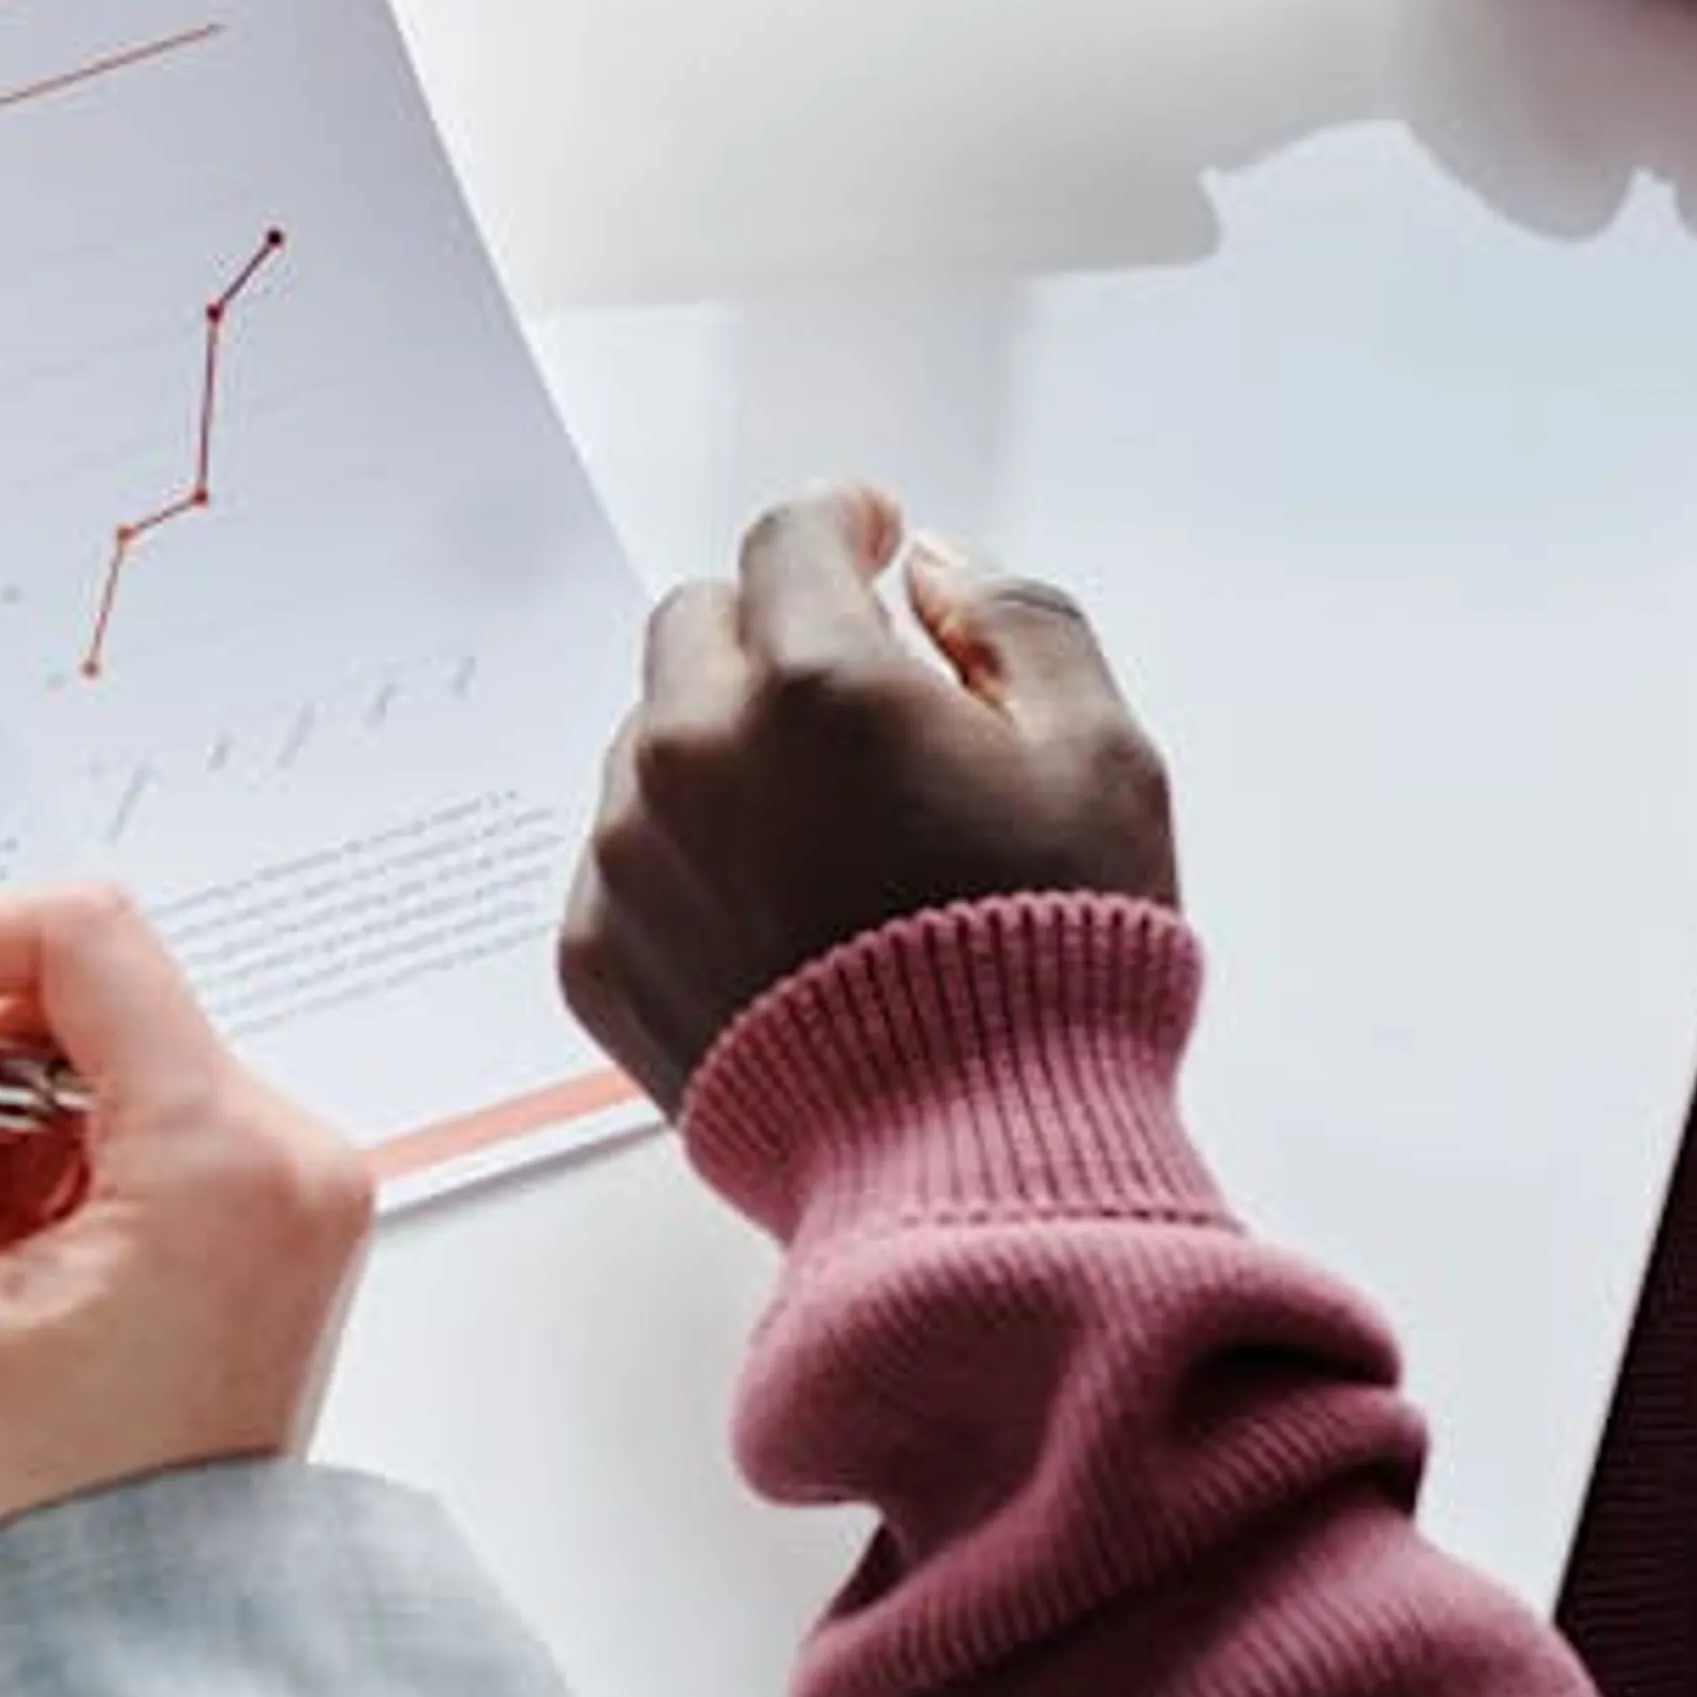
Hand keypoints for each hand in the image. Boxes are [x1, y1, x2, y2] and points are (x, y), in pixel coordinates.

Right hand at [0, 882, 374, 1566]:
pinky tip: (33, 1281)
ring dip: (18, 1137)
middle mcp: (289, 1157)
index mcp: (220, 1156)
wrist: (139, 1636)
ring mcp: (298, 1196)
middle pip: (102, 1007)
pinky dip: (71, 1178)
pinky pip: (157, 1137)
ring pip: (120, 1073)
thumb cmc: (35, 1503)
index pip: (86, 937)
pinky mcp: (283, 1229)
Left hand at [560, 487, 1178, 1110]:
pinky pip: (620, 858)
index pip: (790, 539)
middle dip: (773, 635)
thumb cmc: (1051, 964)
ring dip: (724, 753)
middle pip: (698, 626)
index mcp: (815, 683)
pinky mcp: (594, 954)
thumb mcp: (1102, 759)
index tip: (869, 544)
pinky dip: (685, 862)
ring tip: (825, 842)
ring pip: (652, 742)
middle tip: (853, 703)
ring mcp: (628, 857)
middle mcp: (693, 753)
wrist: (970, 1168)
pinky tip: (776, 922)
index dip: (839, 528)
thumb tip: (932, 564)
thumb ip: (1018, 623)